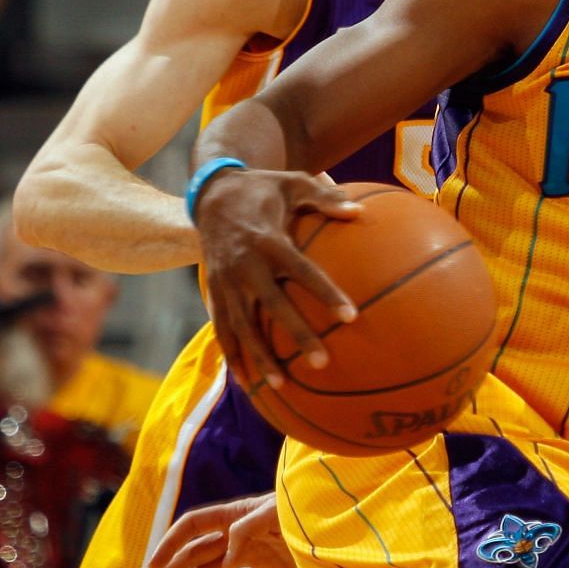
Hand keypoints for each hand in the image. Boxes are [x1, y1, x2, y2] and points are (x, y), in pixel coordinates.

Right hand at [133, 493, 304, 567]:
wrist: (334, 531)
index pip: (191, 527)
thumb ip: (248, 529)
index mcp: (233, 514)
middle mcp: (234, 534)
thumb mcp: (276, 514)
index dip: (169, 545)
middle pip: (191, 555)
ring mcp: (246, 553)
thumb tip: (226, 556)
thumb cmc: (302, 513)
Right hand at [195, 169, 362, 394]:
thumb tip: (359, 211)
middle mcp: (244, 265)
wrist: (210, 195)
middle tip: (321, 362)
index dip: (325, 293)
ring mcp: (225, 282)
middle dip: (296, 335)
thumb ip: (325, 197)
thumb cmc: (262, 189)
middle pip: (272, 306)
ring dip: (261, 357)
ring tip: (282, 386)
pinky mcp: (214, 293)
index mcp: (268, 240)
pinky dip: (234, 356)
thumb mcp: (292, 182)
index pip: (301, 270)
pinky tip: (248, 382)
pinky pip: (223, 329)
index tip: (350, 317)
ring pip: (243, 326)